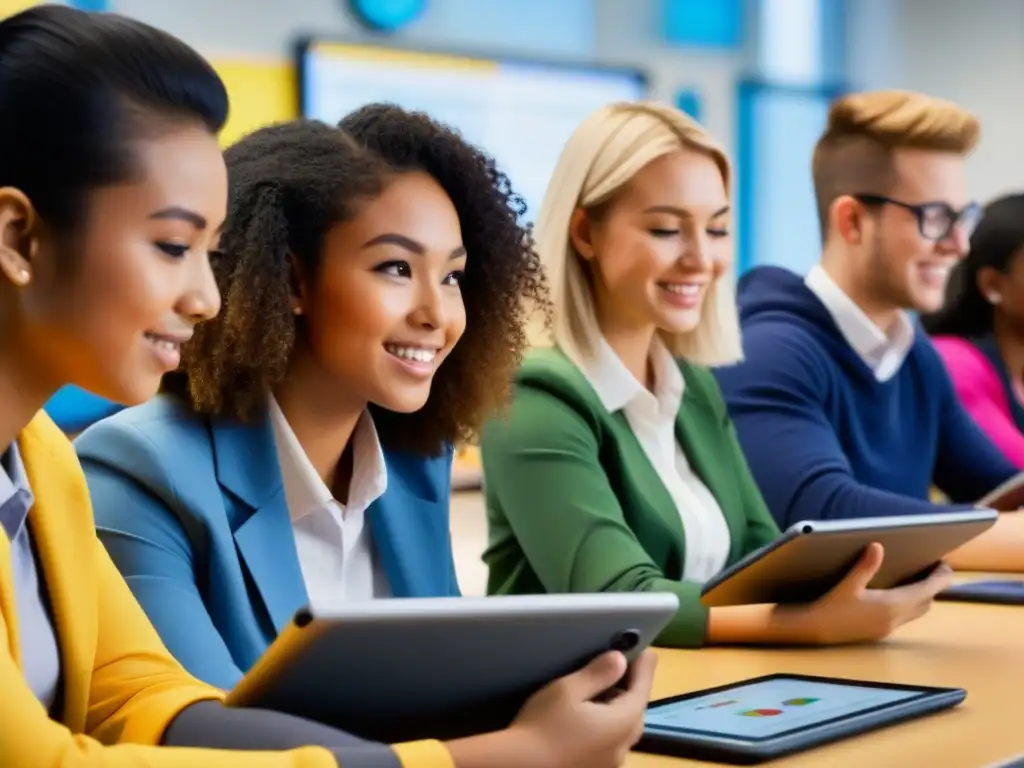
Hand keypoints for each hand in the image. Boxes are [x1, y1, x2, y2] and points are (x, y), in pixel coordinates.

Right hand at [506, 650, 656, 767]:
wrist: (519, 767)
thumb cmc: (543, 726)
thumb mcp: (568, 690)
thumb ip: (598, 673)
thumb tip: (619, 660)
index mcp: (622, 723)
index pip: (643, 688)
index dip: (644, 667)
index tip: (646, 649)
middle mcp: (623, 747)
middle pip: (636, 711)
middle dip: (632, 688)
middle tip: (619, 666)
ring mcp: (611, 763)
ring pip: (624, 730)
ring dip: (618, 708)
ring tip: (601, 691)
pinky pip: (611, 743)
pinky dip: (607, 727)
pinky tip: (587, 720)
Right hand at [772, 543, 953, 644]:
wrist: (814, 631)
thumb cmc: (830, 606)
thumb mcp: (847, 584)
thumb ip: (865, 566)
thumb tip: (878, 546)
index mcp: (892, 606)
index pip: (927, 590)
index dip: (941, 578)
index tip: (945, 564)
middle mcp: (894, 619)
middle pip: (926, 602)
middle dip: (933, 586)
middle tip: (931, 568)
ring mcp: (888, 628)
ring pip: (917, 611)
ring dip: (921, 596)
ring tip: (914, 578)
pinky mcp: (879, 632)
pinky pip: (904, 617)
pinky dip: (908, 604)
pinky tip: (893, 595)